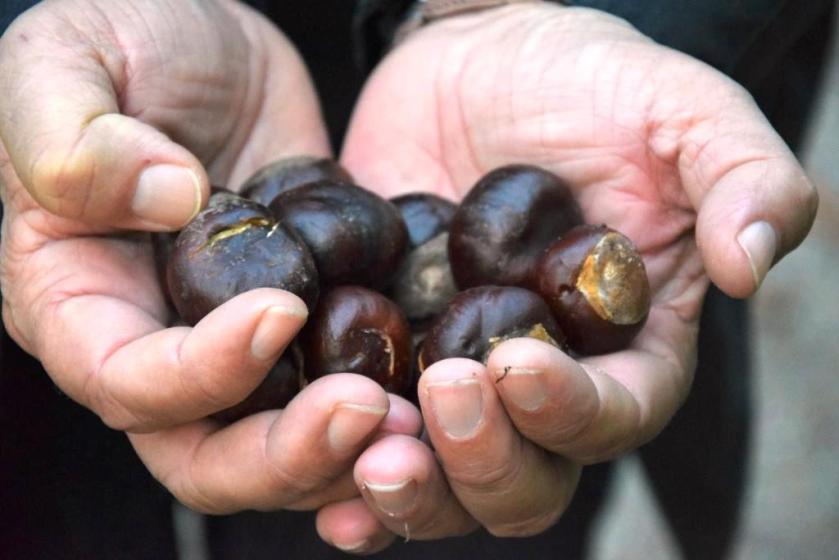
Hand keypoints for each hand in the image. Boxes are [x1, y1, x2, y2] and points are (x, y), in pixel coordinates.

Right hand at [0, 0, 417, 514]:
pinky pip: (336, 390)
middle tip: (370, 411)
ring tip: (419, 423)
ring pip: (281, 445)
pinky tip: (436, 395)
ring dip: (349, 453)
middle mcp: (155, 344)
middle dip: (288, 452)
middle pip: (207, 455)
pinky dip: (384, 412)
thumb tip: (166, 200)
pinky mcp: (303, 323)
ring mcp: (233, 343)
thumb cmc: (121, 39)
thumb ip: (75, 137)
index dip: (202, 371)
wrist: (208, 41)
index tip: (282, 308)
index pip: (127, 381)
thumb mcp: (68, 61)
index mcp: (77, 302)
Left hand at [316, 3, 817, 550]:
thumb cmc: (591, 83)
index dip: (570, 413)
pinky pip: (359, 438)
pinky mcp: (384, 355)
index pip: (613, 417)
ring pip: (439, 483)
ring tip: (367, 450)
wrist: (481, 60)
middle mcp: (540, 385)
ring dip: (405, 487)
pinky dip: (334, 465)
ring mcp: (454, 378)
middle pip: (523, 480)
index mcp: (624, 348)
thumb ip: (740, 178)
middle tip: (439, 398)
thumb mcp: (680, 112)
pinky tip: (309, 464)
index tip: (516, 366)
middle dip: (482, 461)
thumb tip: (752, 263)